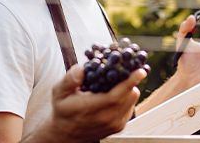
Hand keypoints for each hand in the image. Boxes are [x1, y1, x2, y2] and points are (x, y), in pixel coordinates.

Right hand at [32, 65, 146, 142]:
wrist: (65, 134)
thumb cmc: (64, 110)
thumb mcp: (59, 93)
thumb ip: (69, 80)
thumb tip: (81, 69)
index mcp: (91, 109)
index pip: (116, 96)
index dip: (130, 82)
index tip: (140, 71)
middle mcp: (106, 118)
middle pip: (129, 95)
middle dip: (131, 79)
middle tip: (127, 66)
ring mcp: (114, 124)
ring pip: (132, 100)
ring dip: (129, 87)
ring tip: (118, 80)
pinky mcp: (119, 126)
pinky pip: (131, 106)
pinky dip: (128, 96)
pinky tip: (117, 91)